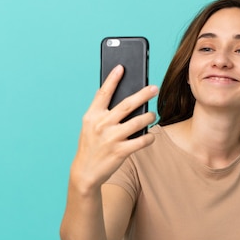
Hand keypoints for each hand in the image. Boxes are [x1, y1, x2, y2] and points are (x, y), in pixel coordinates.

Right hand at [70, 65, 157, 191]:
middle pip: (126, 105)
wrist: (85, 172)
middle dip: (142, 94)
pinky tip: (151, 135)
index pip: (103, 93)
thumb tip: (103, 91)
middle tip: (154, 88)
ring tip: (152, 114)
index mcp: (92, 116)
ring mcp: (111, 138)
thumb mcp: (88, 126)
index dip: (113, 79)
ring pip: (137, 122)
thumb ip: (97, 109)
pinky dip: (149, 137)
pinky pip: (141, 141)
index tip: (122, 67)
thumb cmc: (90, 146)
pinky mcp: (120, 151)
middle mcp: (101, 125)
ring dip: (148, 117)